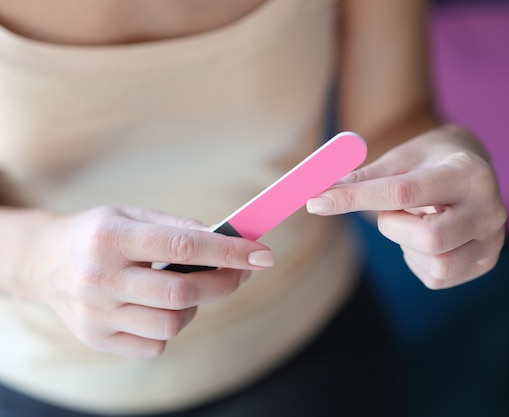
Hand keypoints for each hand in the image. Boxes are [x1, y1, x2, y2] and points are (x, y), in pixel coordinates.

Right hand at [29, 206, 273, 357]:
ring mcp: (96, 314)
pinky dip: (169, 328)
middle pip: (182, 293)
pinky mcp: (97, 339)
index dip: (230, 252)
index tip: (263, 254)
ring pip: (172, 324)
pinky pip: (155, 345)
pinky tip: (159, 307)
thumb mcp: (133, 215)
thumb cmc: (100, 234)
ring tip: (188, 289)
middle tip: (242, 272)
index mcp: (111, 237)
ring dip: (195, 306)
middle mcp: (100, 278)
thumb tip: (230, 242)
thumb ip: (180, 228)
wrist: (44, 262)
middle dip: (224, 283)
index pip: (183, 247)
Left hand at [307, 125, 505, 288]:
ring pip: (436, 264)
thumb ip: (364, 178)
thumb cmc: (429, 159)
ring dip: (406, 244)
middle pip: (430, 239)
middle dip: (393, 227)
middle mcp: (491, 210)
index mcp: (470, 173)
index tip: (317, 201)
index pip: (404, 193)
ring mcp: (492, 241)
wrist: (468, 167)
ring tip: (414, 220)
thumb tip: (318, 195)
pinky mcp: (484, 263)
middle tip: (391, 211)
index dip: (355, 198)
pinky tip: (425, 235)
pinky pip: (436, 278)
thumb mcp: (399, 158)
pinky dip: (417, 259)